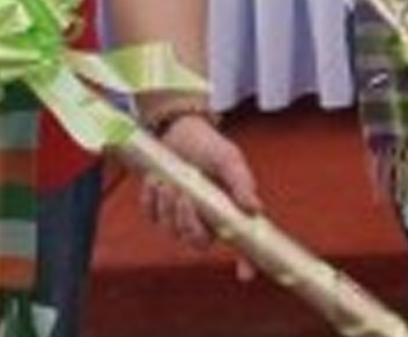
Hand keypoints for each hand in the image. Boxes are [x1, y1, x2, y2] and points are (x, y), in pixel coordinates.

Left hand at [140, 114, 261, 280]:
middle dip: (188, 222)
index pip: (241, 244)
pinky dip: (152, 200)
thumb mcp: (229, 160)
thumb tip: (255, 209)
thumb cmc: (210, 147)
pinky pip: (153, 217)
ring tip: (168, 181)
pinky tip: (156, 180)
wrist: (179, 131)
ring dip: (168, 207)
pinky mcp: (159, 210)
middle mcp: (207, 221)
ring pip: (172, 231)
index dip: (246, 263)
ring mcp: (181, 218)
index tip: (246, 275)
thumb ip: (242, 184)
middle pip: (198, 242)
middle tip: (184, 195)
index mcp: (229, 212)